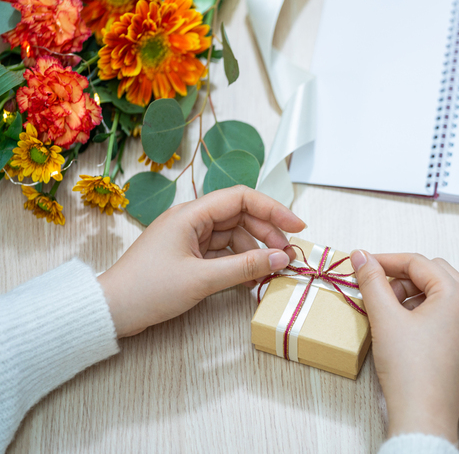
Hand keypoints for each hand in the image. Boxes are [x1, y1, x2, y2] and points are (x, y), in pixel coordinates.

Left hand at [98, 186, 305, 337]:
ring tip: (273, 270)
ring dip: (256, 250)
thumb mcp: (202, 279)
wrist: (111, 311)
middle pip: (241, 216)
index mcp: (191, 213)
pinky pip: (223, 252)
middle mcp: (192, 220)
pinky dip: (240, 262)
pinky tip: (252, 278)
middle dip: (267, 233)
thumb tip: (281, 258)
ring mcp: (190, 238)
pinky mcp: (188, 255)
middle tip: (288, 256)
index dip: (273, 209)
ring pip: (234, 235)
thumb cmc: (149, 290)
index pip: (241, 198)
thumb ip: (245, 267)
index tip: (297, 227)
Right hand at [350, 251, 458, 443]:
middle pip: (434, 275)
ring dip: (415, 296)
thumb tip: (361, 256)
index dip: (387, 261)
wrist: (425, 416)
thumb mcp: (385, 318)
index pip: (418, 263)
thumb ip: (372, 281)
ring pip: (443, 297)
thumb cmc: (409, 369)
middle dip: (403, 278)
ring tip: (390, 313)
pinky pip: (450, 320)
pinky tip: (407, 331)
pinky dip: (428, 315)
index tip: (364, 265)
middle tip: (378, 291)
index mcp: (456, 295)